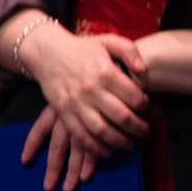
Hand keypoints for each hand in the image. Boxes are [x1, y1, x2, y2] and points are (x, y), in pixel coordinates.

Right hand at [10, 24, 148, 190]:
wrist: (46, 51)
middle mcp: (90, 88)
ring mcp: (75, 102)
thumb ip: (129, 50)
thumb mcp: (107, 41)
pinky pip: (80, 134)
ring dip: (119, 141)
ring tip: (128, 143)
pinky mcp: (63, 111)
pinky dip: (95, 147)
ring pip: (102, 130)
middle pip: (122, 117)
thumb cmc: (81, 48)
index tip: (145, 107)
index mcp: (105, 71)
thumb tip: (143, 70)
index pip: (134, 97)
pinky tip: (106, 149)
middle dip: (138, 128)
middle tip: (144, 131)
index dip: (145, 105)